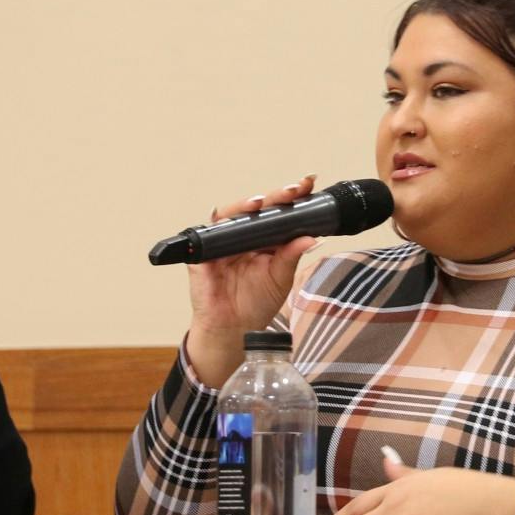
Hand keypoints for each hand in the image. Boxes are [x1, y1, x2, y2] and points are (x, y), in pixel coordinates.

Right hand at [183, 175, 318, 382]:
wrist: (234, 330)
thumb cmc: (255, 303)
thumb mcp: (281, 279)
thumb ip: (292, 256)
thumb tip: (311, 237)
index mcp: (265, 240)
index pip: (279, 213)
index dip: (292, 198)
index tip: (308, 184)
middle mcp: (244, 236)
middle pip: (258, 208)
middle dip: (276, 195)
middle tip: (294, 189)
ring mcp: (223, 241)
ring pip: (233, 213)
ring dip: (247, 205)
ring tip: (262, 202)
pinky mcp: (204, 252)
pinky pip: (210, 232)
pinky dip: (221, 223)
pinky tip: (233, 220)